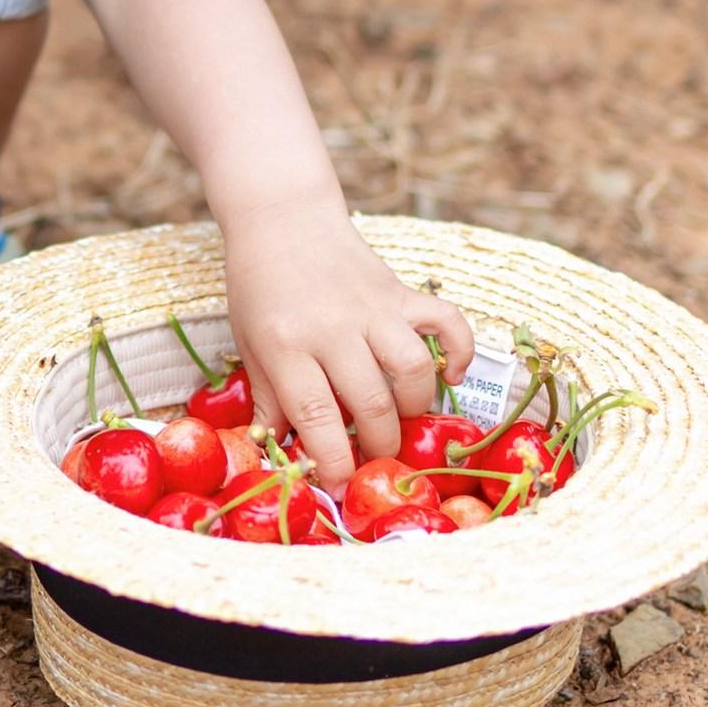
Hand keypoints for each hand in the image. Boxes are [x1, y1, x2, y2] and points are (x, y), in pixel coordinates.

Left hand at [218, 202, 477, 487]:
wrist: (281, 217)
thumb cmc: (258, 287)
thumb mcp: (248, 344)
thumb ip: (269, 398)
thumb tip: (281, 452)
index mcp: (286, 346)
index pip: (318, 419)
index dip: (336, 463)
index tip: (342, 488)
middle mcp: (333, 328)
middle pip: (372, 405)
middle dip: (379, 448)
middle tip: (376, 461)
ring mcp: (372, 308)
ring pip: (413, 371)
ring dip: (414, 408)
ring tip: (402, 421)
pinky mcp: (400, 292)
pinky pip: (448, 323)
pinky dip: (459, 353)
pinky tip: (449, 376)